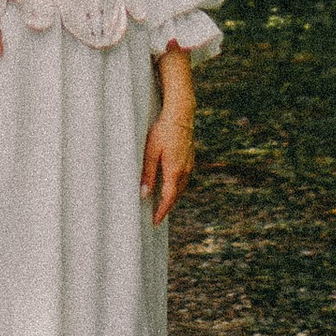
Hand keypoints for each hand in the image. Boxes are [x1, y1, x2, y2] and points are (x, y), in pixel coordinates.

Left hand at [143, 50, 195, 222]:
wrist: (181, 114)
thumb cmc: (163, 131)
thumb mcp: (151, 152)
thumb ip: (148, 174)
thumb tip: (144, 194)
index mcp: (175, 171)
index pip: (169, 198)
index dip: (162, 212)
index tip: (155, 222)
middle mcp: (185, 170)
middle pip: (176, 195)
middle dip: (167, 206)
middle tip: (156, 215)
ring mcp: (190, 164)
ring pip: (181, 187)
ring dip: (172, 196)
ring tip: (161, 203)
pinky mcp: (190, 158)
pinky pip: (184, 178)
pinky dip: (176, 186)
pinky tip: (169, 184)